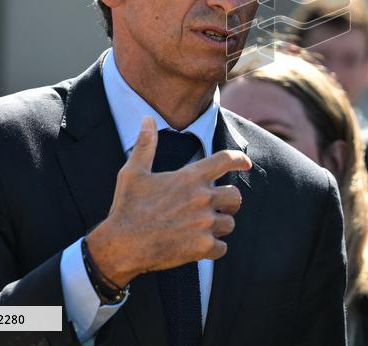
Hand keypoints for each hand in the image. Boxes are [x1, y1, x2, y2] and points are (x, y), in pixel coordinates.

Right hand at [86, 117, 250, 286]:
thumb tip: (147, 119)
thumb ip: (145, 145)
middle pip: (235, 196)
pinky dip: (213, 249)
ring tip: (199, 228)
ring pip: (229, 223)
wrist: (121, 246)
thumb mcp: (133, 172)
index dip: (239, 159)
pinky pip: (222, 248)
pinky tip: (198, 246)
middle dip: (228, 202)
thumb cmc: (127, 208)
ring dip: (218, 226)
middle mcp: (202, 198)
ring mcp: (204, 223)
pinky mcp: (202, 247)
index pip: (225, 160)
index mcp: (190, 177)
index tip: (246, 163)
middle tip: (214, 207)